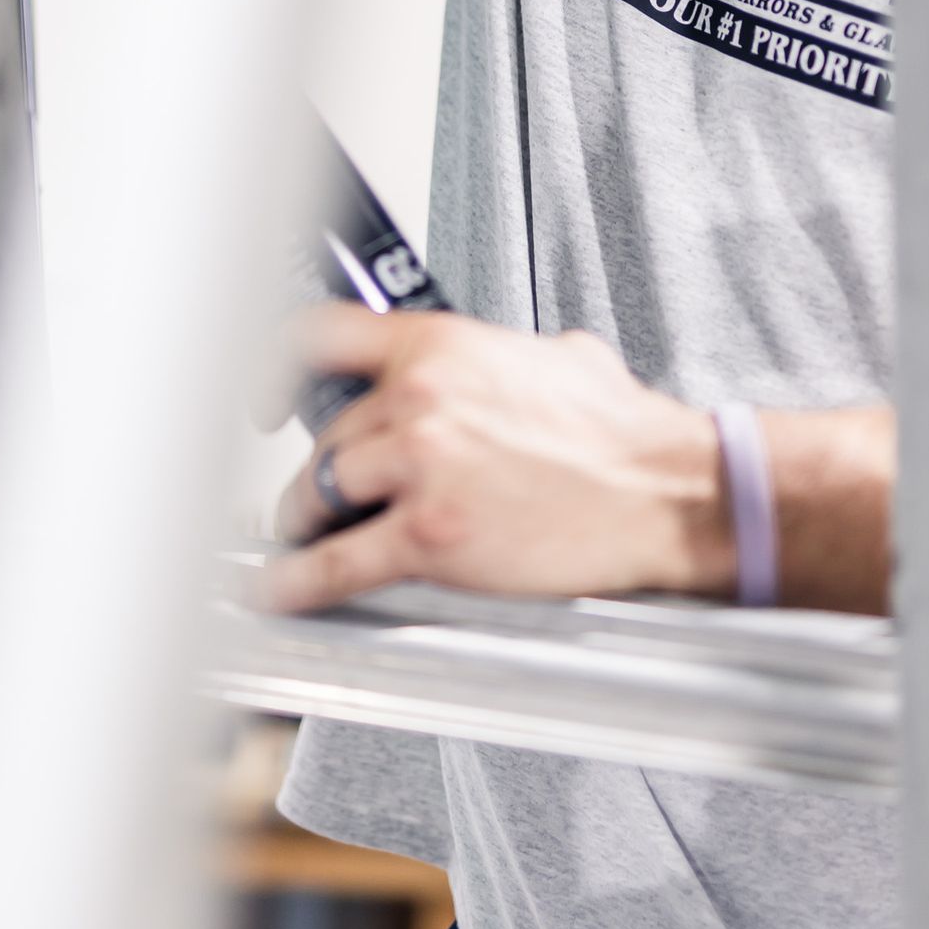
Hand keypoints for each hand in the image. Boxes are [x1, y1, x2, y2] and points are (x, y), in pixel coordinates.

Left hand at [263, 305, 735, 613]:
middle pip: (325, 436)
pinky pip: (335, 564)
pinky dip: (295, 583)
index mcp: (440, 344)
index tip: (264, 398)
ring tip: (307, 537)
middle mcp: (418, 396)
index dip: (277, 368)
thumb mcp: (554, 356)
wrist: (663, 490)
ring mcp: (420, 467)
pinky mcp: (428, 536)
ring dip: (306, 520)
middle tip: (323, 495)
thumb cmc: (619, 431)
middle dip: (321, 471)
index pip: (322, 337)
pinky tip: (276, 591)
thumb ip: (500, 354)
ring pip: (318, 494)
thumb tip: (495, 362)